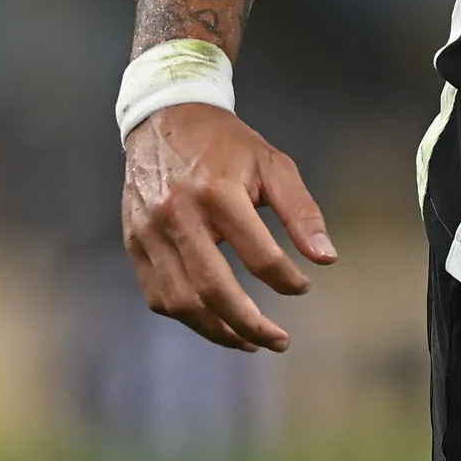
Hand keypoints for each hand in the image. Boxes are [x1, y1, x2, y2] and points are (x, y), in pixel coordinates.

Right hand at [121, 102, 335, 351]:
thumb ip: (302, 212)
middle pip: (213, 289)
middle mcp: (179, 215)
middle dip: (250, 325)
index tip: (302, 287)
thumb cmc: (227, 144)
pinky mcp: (134, 242)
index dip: (286, 280)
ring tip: (248, 341)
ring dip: (217, 331)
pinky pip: (157, 295)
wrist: (165, 118)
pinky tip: (213, 321)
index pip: (258, 256)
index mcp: (218, 192)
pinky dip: (187, 315)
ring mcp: (150, 232)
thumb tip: (326, 259)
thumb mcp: (273, 164)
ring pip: (181, 302)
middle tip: (279, 341)